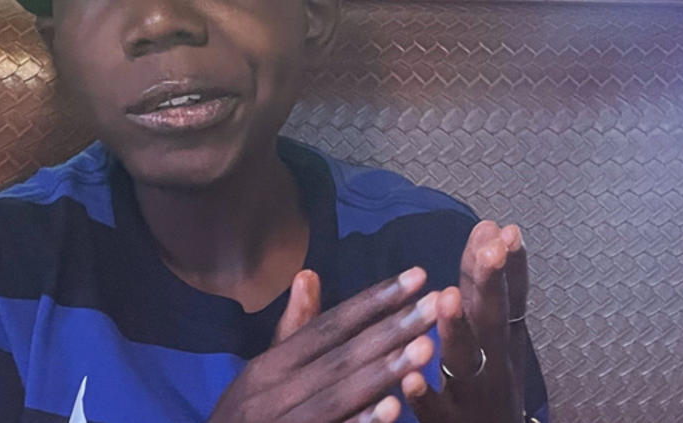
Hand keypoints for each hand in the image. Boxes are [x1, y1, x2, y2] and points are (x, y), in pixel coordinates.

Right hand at [208, 267, 441, 422]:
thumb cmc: (246, 422)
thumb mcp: (262, 376)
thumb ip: (293, 332)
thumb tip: (309, 275)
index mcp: (267, 366)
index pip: (328, 325)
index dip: (373, 300)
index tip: (417, 275)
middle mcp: (271, 391)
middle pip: (340, 355)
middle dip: (392, 329)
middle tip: (436, 305)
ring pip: (338, 393)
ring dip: (384, 372)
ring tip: (425, 348)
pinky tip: (394, 409)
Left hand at [401, 222, 529, 422]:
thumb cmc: (492, 388)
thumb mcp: (502, 340)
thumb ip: (492, 290)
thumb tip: (490, 228)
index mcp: (502, 340)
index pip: (506, 296)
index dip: (505, 265)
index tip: (504, 230)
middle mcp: (494, 364)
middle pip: (493, 321)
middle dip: (491, 284)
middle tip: (490, 250)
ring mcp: (474, 396)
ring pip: (466, 361)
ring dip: (457, 329)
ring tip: (447, 297)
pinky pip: (435, 411)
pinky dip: (425, 395)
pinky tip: (411, 379)